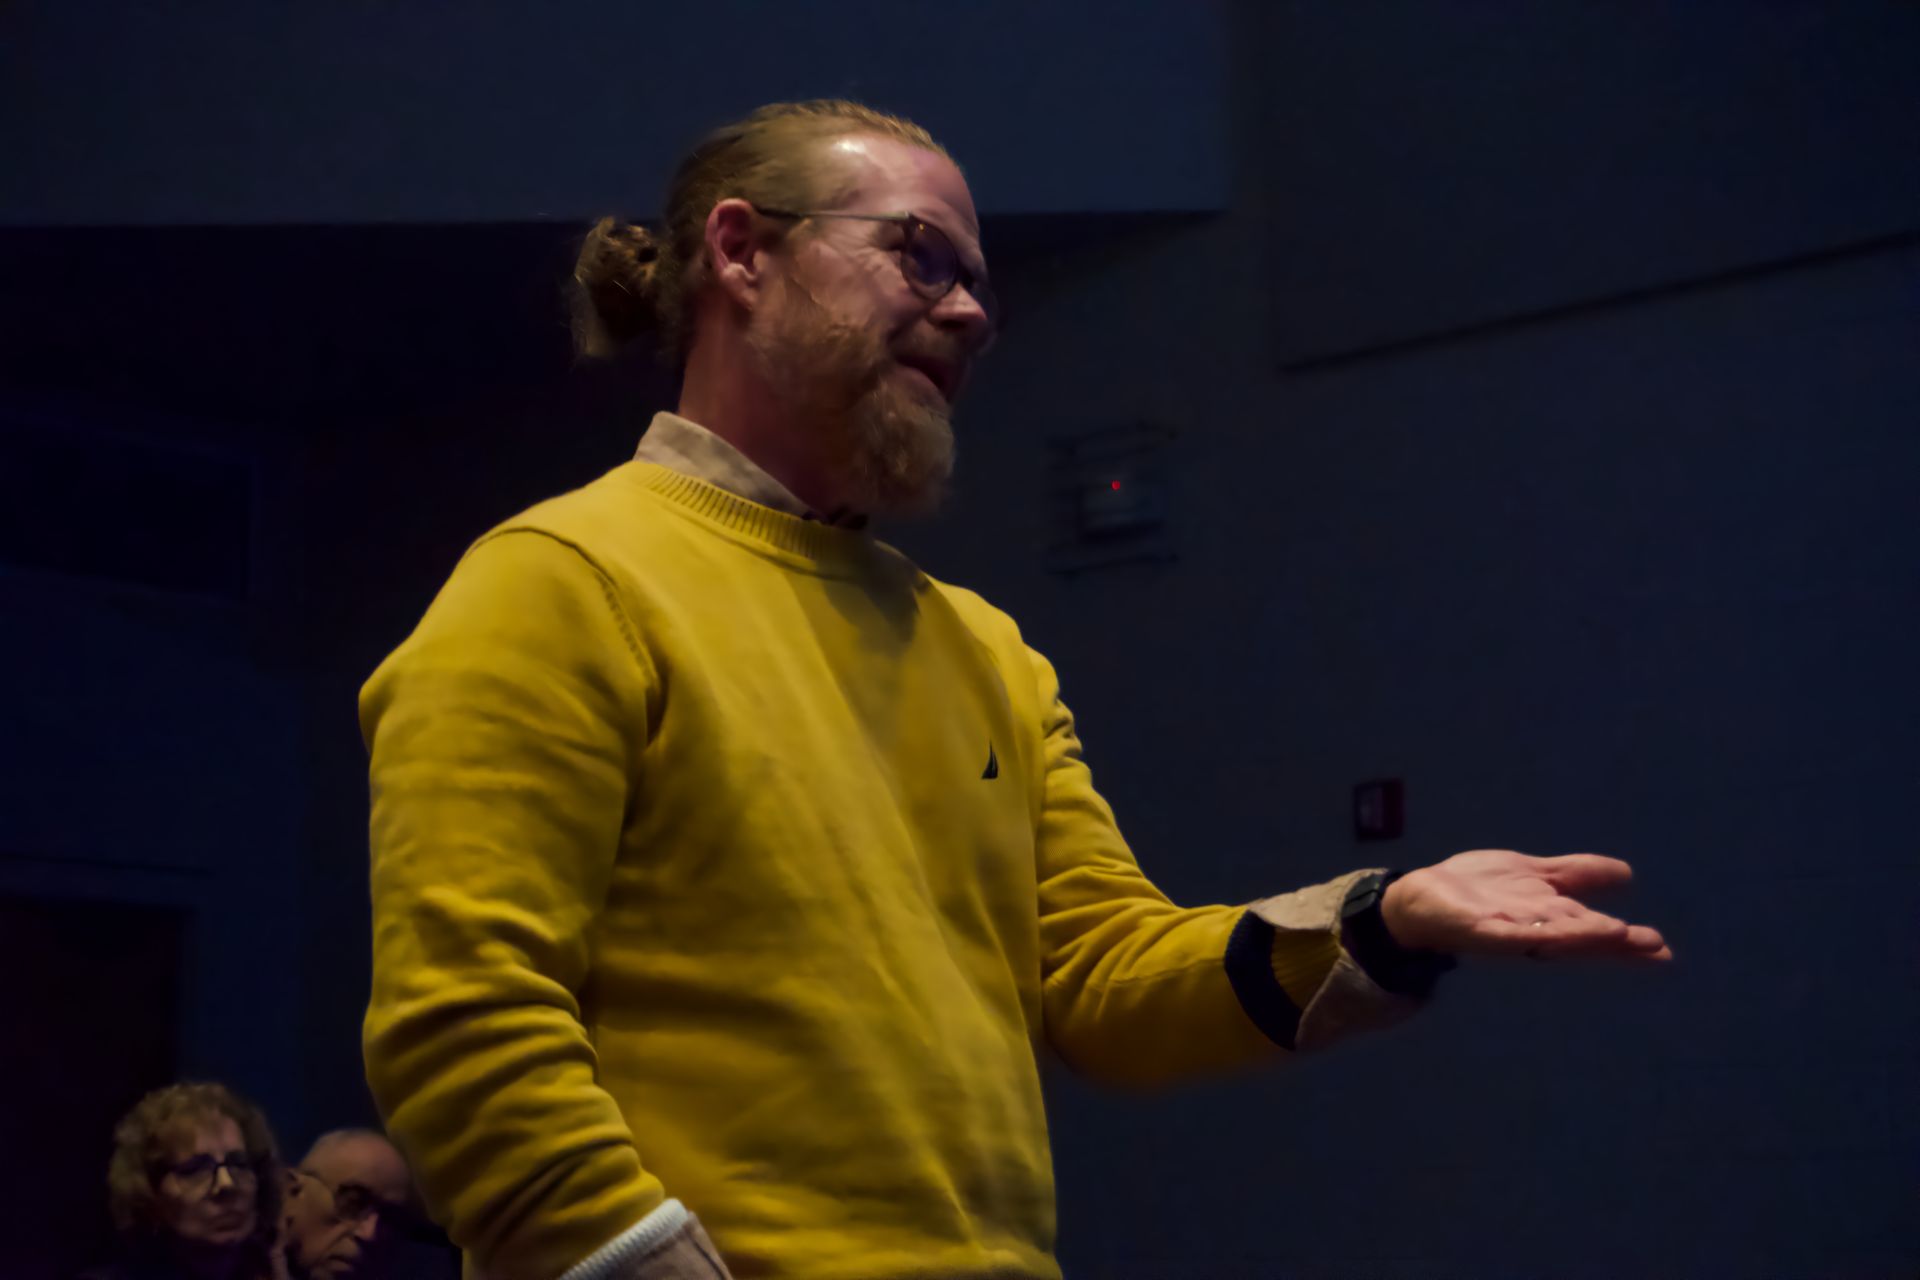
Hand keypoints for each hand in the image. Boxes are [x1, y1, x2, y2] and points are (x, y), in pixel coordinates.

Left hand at [1379, 850, 1670, 960]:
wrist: (1420, 897)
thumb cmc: (1477, 889)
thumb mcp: (1534, 872)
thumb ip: (1576, 875)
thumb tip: (1627, 874)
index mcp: (1551, 915)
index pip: (1595, 927)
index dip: (1626, 939)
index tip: (1662, 949)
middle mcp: (1536, 927)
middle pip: (1581, 934)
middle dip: (1616, 942)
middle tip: (1656, 949)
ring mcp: (1509, 930)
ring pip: (1553, 935)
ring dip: (1584, 937)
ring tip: (1619, 936)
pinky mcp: (1481, 929)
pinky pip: (1512, 933)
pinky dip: (1534, 934)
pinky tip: (1552, 934)